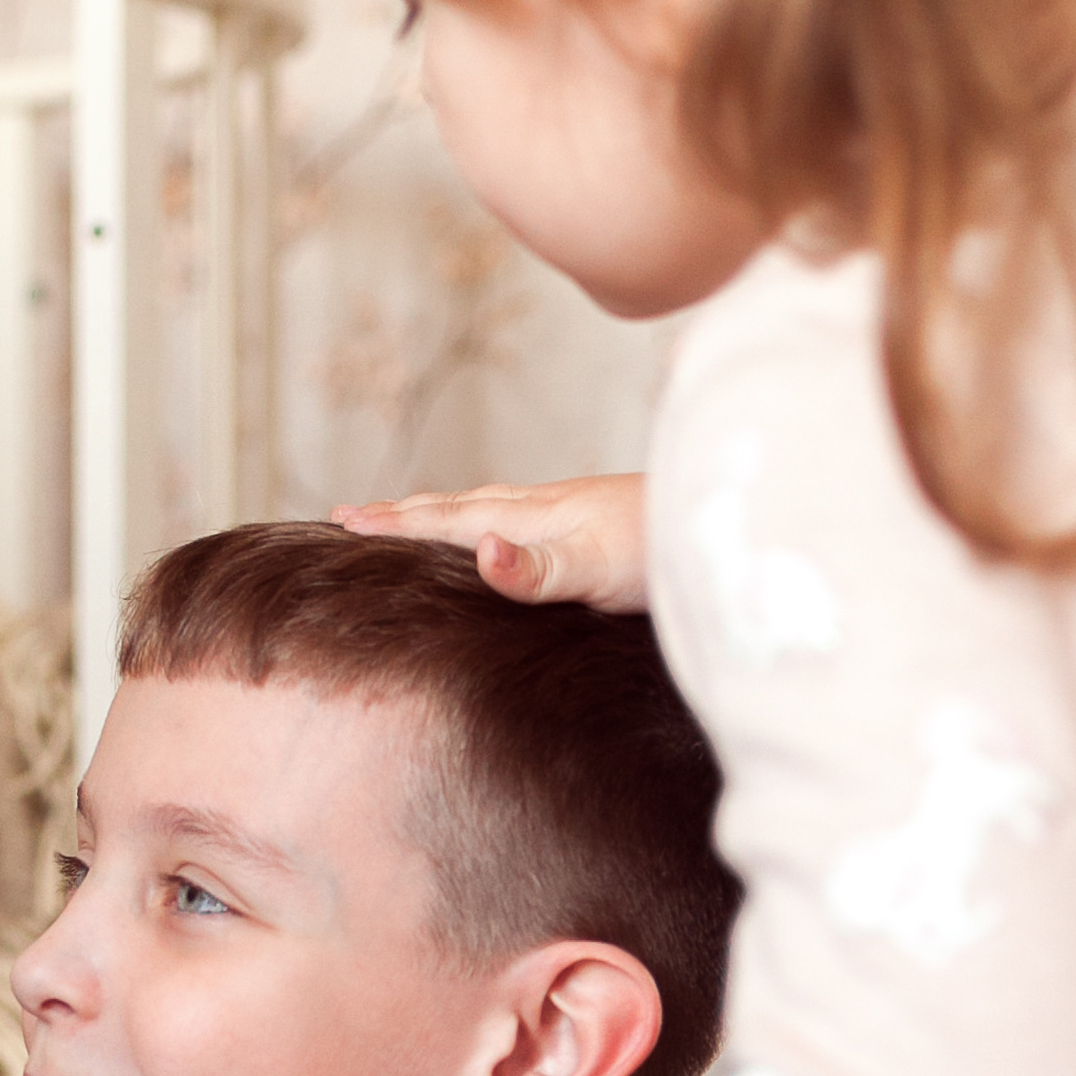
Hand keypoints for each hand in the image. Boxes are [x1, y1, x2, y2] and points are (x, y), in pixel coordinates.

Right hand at [332, 473, 647, 612]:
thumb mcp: (598, 567)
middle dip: (403, 513)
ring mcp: (569, 514)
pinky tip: (500, 536)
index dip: (394, 526)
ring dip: (440, 514)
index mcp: (532, 517)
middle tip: (350, 516)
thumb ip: (538, 568)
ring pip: (485, 508)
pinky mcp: (592, 527)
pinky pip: (516, 521)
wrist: (733, 524)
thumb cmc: (669, 552)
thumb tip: (479, 555)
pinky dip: (485, 524)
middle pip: (456, 506)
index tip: (342, 523)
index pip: (446, 521)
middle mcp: (543, 508)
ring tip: (409, 518)